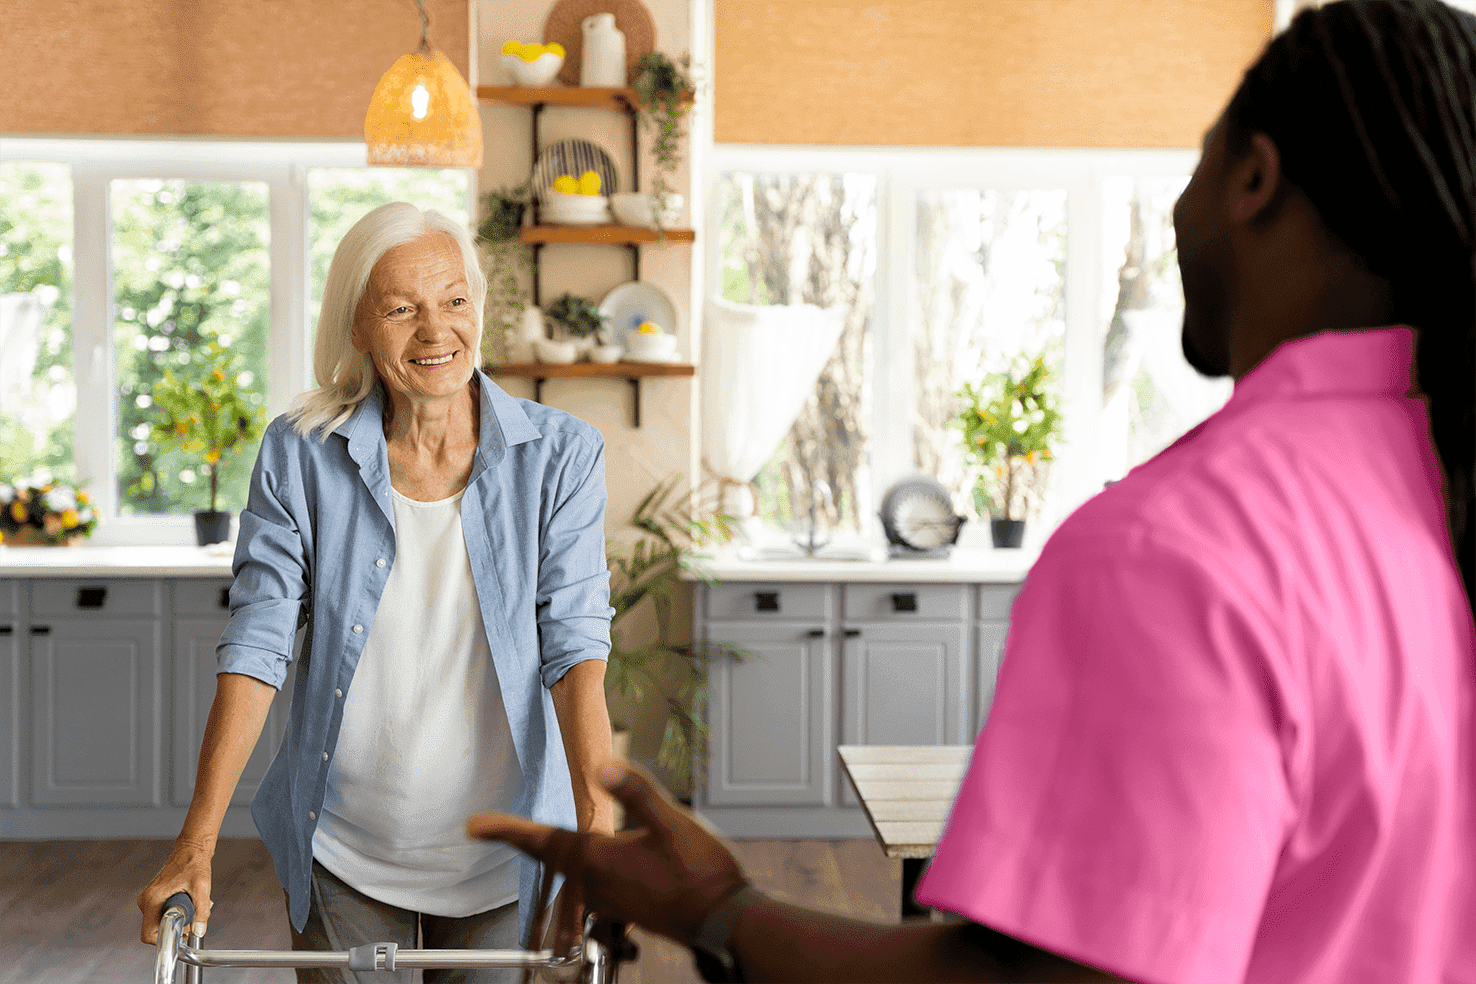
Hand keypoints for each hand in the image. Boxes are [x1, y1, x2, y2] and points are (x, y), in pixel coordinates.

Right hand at [137, 839, 212, 944]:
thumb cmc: (194, 864)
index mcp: (153, 899)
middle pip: (156, 929)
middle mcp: (146, 901)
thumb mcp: (202, 888)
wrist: (190, 850)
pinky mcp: (152, 898)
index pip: (148, 934)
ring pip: (161, 921)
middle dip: (176, 927)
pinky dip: (175, 912)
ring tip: (192, 904)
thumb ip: (201, 911)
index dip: (164, 939)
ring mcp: (147, 899)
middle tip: (193, 915)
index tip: (181, 934)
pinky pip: (162, 913)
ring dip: (178, 918)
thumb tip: (199, 931)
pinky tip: (188, 901)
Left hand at [468, 761, 748, 951]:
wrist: (723, 920)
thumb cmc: (700, 874)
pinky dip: (580, 870)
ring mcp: (610, 900)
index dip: (506, 830)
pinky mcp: (625, 907)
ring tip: (536, 840)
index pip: (543, 841)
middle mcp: (597, 883)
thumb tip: (601, 766)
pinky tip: (596, 860)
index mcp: (600, 859)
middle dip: (522, 840)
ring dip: (553, 856)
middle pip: (550, 858)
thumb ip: (635, 792)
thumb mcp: (669, 822)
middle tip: (489, 827)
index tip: (474, 825)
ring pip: (570, 874)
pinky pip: (590, 885)